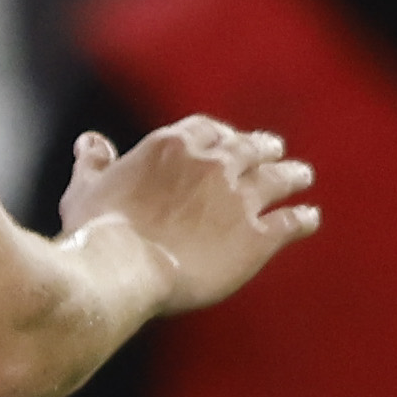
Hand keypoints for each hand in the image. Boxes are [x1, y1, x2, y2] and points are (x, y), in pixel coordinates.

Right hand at [59, 115, 318, 314]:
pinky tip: (311, 219)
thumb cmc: (97, 231)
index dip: (222, 133)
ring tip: (303, 175)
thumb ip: (93, 163)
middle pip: (249, 147)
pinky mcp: (256, 238)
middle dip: (263, 147)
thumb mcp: (85, 189)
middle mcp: (212, 164)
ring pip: (277, 178)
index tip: (228, 139)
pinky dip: (303, 219)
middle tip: (275, 149)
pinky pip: (289, 222)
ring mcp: (238, 199)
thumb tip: (90, 141)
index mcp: (173, 146)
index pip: (208, 129)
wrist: (124, 267)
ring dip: (293, 175)